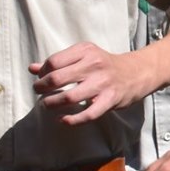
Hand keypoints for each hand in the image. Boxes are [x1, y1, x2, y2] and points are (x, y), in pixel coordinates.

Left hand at [30, 42, 151, 122]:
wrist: (137, 72)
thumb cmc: (105, 65)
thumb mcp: (84, 57)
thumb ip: (58, 62)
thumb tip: (32, 68)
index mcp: (85, 50)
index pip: (53, 62)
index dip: (42, 73)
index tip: (41, 79)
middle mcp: (94, 64)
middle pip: (57, 78)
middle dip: (42, 88)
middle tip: (39, 93)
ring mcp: (103, 83)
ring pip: (69, 97)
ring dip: (52, 104)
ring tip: (47, 105)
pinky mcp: (110, 99)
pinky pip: (88, 114)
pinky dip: (72, 120)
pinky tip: (63, 120)